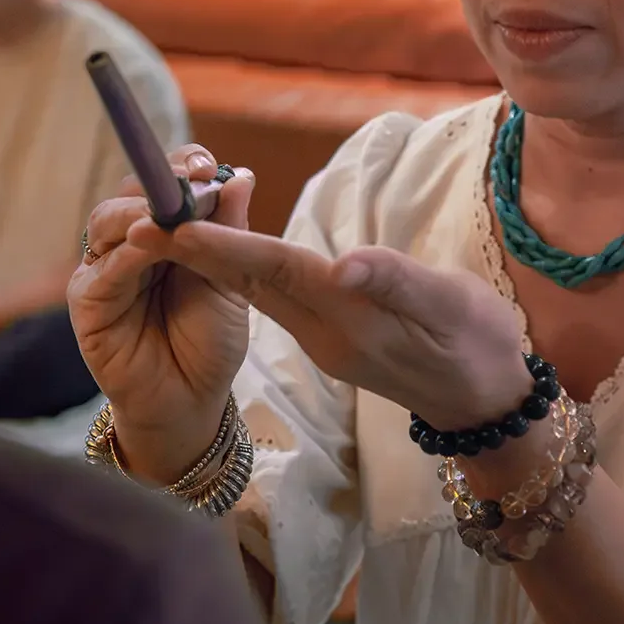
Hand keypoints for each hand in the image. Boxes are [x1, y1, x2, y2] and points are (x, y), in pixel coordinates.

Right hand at [67, 145, 254, 482]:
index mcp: (164, 231)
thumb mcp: (230, 277)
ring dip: (140, 212)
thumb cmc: (210, 339)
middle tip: (193, 186)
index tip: (205, 165)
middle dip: (160, 183)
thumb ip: (229, 228)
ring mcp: (103, 269)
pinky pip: (102, 268)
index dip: (180, 165)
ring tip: (170, 215)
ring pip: (107, 220)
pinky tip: (146, 246)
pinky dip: (125, 253)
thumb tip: (240, 174)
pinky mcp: (87, 302)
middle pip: (130, 192)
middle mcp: (127, 242)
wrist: (194, 399)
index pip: (162, 180)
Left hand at [124, 220, 531, 432]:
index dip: (223, 246)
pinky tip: (229, 250)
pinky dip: (246, 270)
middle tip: (139, 222)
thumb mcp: (450, 307)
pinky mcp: (331, 340)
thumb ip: (397, 282)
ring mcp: (323, 339)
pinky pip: (276, 300)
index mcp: (348, 316)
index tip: (171, 228)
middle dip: (195, 252)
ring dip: (212, 261)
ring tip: (167, 230)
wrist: (484, 401)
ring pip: (258, 292)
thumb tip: (346, 263)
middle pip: (250, 282)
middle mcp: (322, 330)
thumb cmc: (477, 344)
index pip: (274, 272)